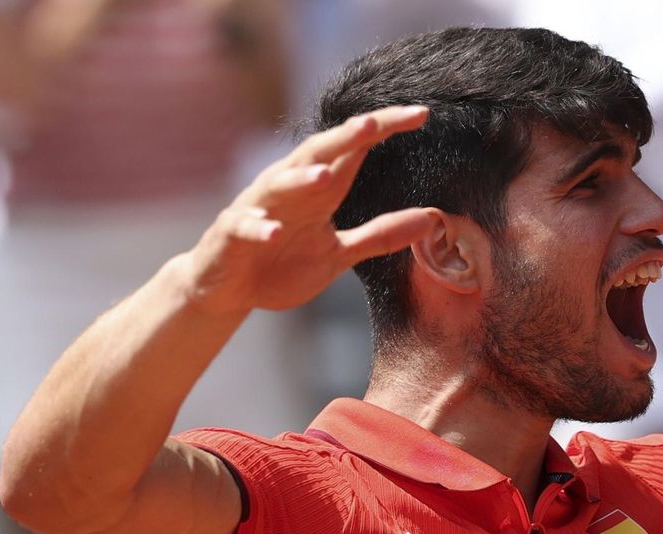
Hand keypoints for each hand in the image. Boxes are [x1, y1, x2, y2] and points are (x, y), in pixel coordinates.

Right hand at [179, 106, 435, 314]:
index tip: (422, 114)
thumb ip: (381, 235)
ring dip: (301, 179)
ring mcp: (259, 209)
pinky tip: (273, 232)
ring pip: (279, 185)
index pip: (354, 150)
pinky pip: (244, 227)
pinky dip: (259, 228)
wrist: (229, 289)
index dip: (383, 129)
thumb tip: (432, 218)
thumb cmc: (283, 263)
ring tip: (324, 176)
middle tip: (374, 123)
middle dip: (345, 137)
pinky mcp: (233, 235)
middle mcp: (289, 189)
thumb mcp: (340, 253)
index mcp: (319, 189)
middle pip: (319, 154)